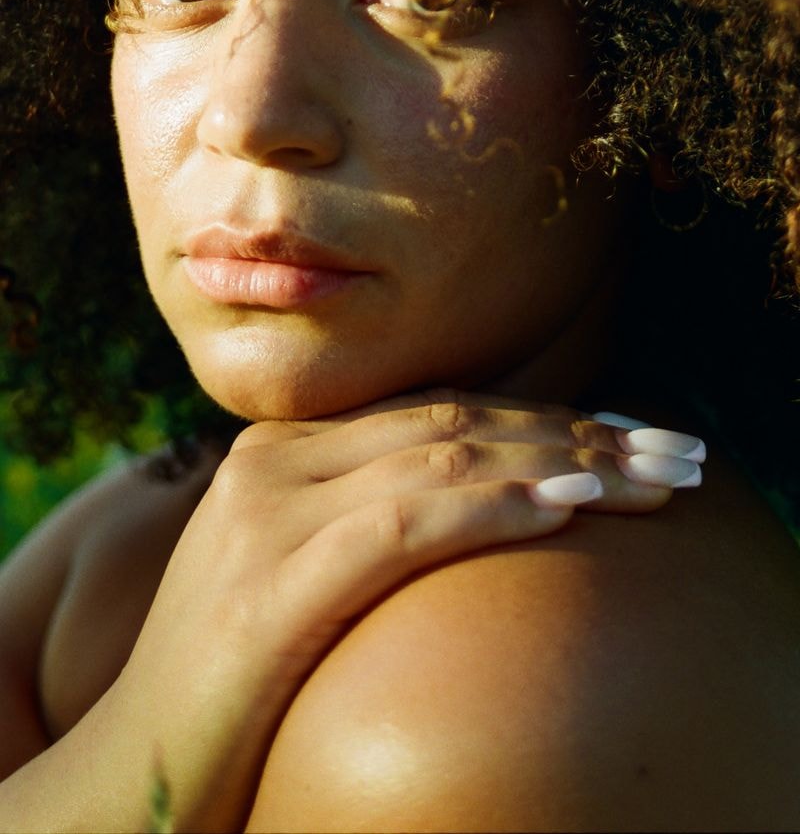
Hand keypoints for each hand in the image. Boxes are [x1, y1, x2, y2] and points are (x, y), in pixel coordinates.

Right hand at [113, 390, 702, 830]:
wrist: (135, 769)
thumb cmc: (236, 680)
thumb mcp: (302, 572)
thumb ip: (371, 517)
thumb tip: (494, 501)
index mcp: (282, 448)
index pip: (438, 408)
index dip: (547, 416)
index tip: (631, 435)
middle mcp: (276, 459)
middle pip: (456, 420)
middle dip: (579, 434)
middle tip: (676, 453)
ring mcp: (272, 513)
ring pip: (446, 455)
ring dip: (568, 464)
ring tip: (657, 481)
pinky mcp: (276, 581)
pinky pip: (409, 521)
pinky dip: (497, 506)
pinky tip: (570, 509)